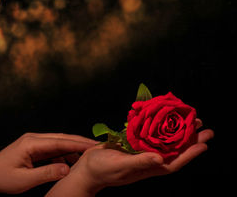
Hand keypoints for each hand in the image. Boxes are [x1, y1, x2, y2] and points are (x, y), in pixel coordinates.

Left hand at [0, 133, 96, 196]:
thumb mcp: (24, 180)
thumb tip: (68, 169)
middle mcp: (33, 138)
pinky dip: (63, 155)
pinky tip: (71, 162)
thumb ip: (47, 173)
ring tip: (88, 155)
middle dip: (79, 142)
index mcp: (31, 143)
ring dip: (72, 149)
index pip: (60, 141)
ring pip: (58, 143)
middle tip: (98, 146)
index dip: (79, 144)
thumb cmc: (1, 178)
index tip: (94, 146)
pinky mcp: (33, 148)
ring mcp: (33, 142)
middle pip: (61, 138)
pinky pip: (52, 149)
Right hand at [46, 119, 213, 196]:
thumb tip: (160, 158)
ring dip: (176, 132)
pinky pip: (147, 135)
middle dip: (189, 140)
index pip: (174, 163)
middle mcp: (147, 160)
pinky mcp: (130, 145)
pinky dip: (156, 127)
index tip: (203, 144)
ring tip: (187, 121)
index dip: (190, 154)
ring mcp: (139, 152)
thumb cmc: (101, 170)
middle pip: (173, 151)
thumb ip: (139, 162)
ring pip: (162, 142)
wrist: (86, 169)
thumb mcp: (120, 165)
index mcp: (147, 168)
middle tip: (202, 126)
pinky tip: (159, 119)